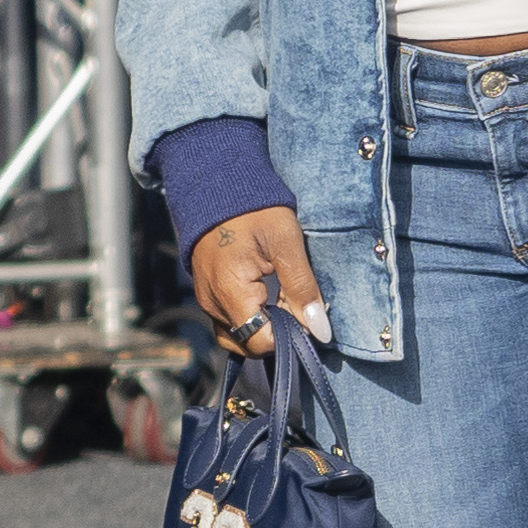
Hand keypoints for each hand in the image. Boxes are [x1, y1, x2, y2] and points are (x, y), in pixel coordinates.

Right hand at [190, 204, 331, 356]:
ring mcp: (206, 300)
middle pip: (248, 344)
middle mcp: (212, 303)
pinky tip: (268, 297)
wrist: (216, 183)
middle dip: (277, 334)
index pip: (261, 342)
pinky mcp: (207, 293)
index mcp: (230, 293)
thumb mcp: (287, 243)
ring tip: (283, 301)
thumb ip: (303, 288)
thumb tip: (321, 331)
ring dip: (264, 328)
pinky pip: (229, 321)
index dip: (289, 336)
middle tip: (297, 305)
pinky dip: (251, 318)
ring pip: (238, 336)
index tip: (307, 315)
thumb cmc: (254, 208)